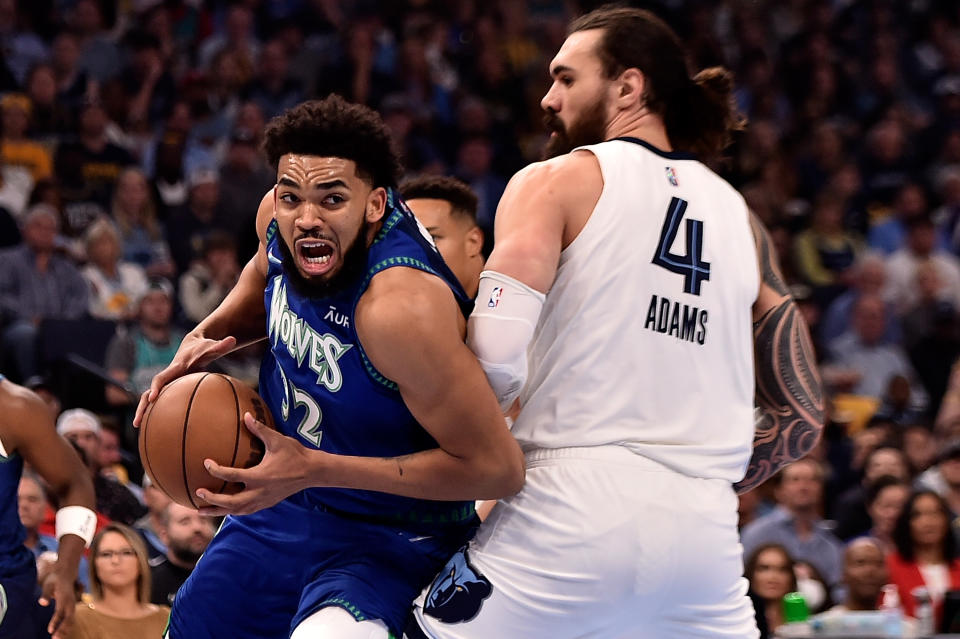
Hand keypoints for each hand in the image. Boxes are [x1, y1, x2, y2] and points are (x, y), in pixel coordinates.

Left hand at [39, 564, 77, 638]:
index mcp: (65, 597)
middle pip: (69, 617)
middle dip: (63, 629)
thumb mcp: (48, 584)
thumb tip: (42, 603)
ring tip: (58, 638)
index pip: (60, 611)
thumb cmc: (55, 579)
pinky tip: (62, 634)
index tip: (50, 630)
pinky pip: (71, 618)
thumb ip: (46, 594)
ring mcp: (72, 605)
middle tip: (55, 638)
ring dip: (66, 630)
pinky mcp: (71, 607)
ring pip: (71, 619)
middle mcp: (70, 602)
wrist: (66, 572)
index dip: (56, 621)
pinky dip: (67, 627)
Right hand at [133, 332, 237, 426]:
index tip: (152, 397)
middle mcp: (168, 376)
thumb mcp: (212, 346)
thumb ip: (222, 345)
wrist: (192, 345)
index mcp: (175, 367)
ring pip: (150, 397)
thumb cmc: (204, 347)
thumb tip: (233, 339)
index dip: (156, 387)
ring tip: (137, 427)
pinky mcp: (170, 388)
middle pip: (149, 391)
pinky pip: (161, 401)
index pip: (162, 377)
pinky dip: (156, 412)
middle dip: (143, 405)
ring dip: (144, 411)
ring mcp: (167, 383)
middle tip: (137, 421)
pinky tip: (156, 426)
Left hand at [197, 413, 311, 515]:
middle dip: (213, 499)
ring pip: (237, 511)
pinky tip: (224, 508)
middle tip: (198, 492)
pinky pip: (246, 511)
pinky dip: (232, 511)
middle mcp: (259, 492)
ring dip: (218, 511)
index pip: (233, 476)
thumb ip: (260, 429)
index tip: (206, 463)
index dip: (217, 470)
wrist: (312, 472)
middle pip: (231, 502)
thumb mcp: (277, 440)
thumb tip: (246, 415)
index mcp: (260, 477)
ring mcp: (263, 500)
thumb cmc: (295, 454)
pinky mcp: (267, 503)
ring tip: (202, 510)